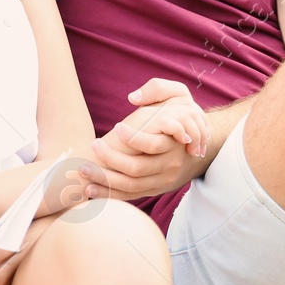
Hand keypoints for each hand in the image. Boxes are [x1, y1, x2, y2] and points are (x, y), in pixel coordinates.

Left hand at [84, 79, 208, 200]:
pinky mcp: (155, 190)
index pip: (153, 145)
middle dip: (110, 160)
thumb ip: (157, 89)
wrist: (200, 144)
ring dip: (105, 180)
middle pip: (137, 168)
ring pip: (132, 186)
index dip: (132, 138)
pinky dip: (110, 194)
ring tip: (84, 170)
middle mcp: (171, 165)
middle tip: (93, 146)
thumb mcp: (178, 94)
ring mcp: (163, 181)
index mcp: (175, 143)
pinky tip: (90, 189)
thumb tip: (133, 97)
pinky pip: (131, 196)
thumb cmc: (181, 114)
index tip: (116, 127)